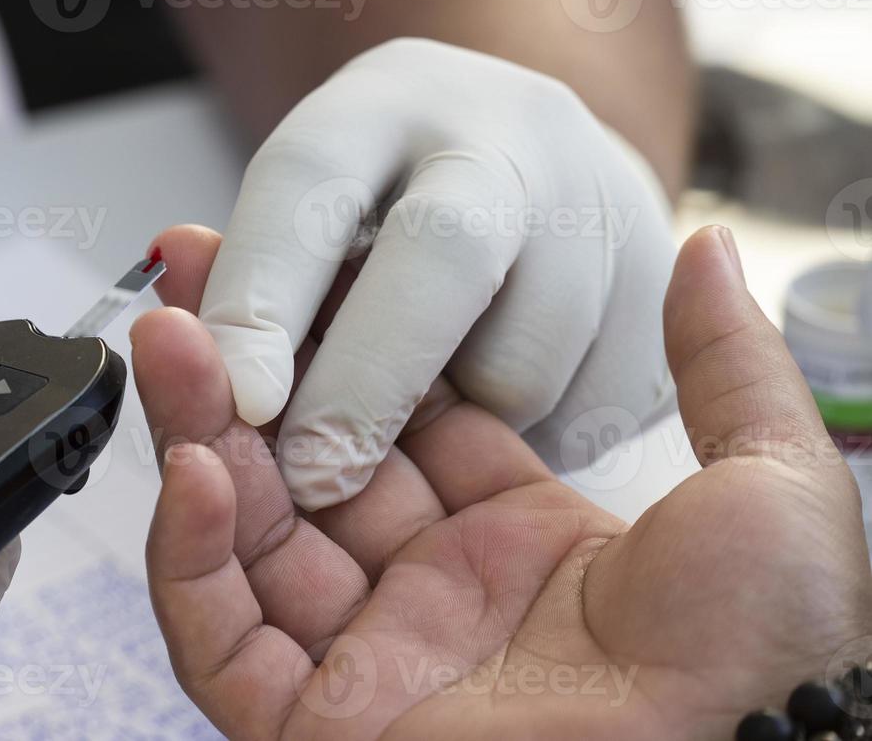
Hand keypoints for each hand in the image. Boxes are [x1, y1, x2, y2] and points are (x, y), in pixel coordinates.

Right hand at [134, 226, 871, 739]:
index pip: (393, 419)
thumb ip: (728, 364)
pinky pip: (223, 640)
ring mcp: (369, 662)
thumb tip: (707, 254)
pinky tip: (194, 470)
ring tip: (173, 339)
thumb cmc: (770, 660)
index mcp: (516, 545)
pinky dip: (191, 556)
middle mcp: (430, 599)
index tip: (298, 267)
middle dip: (246, 370)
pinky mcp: (316, 729)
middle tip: (198, 282)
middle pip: (301, 467)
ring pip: (248, 540)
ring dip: (199, 436)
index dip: (341, 341)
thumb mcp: (774, 482)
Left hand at [188, 38, 677, 508]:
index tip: (236, 401)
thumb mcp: (309, 206)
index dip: (263, 298)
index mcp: (384, 101)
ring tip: (421, 418)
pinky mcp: (661, 281)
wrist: (533, 150)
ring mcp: (597, 200)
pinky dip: (524, 435)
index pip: (308, 187)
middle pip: (443, 254)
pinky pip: (585, 405)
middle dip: (368, 381)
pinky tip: (492, 405)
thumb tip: (172, 337)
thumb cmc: (389, 193)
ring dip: (457, 423)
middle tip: (315, 479)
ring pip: (525, 357)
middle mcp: (503, 134)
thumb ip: (247, 271)